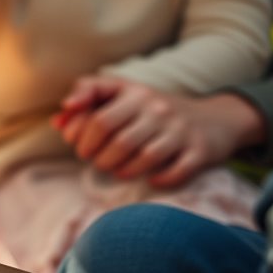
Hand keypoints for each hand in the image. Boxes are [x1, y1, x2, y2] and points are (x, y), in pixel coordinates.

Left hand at [53, 76, 265, 187]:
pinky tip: (150, 179)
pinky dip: (158, 179)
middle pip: (118, 140)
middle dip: (99, 158)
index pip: (99, 119)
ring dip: (123, 171)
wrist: (214, 118)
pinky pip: (175, 172)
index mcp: (134, 93)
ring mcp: (180, 130)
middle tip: (96, 161)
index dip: (82, 138)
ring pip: (144, 158)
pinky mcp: (200, 151)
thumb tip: (58, 120)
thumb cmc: (151, 109)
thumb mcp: (121, 93)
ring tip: (117, 170)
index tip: (78, 145)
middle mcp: (158, 109)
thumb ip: (86, 98)